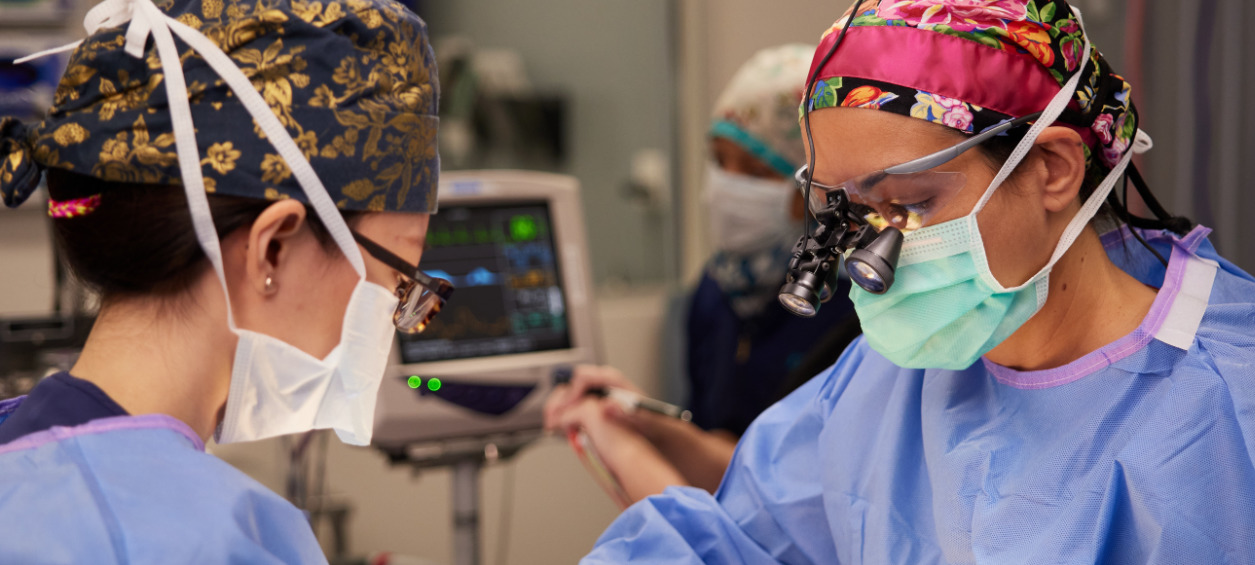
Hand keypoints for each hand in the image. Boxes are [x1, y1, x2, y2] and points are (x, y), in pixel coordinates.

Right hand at [544, 365, 684, 503]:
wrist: (656, 430)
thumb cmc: (651, 421)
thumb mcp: (643, 417)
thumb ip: (626, 412)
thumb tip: (607, 407)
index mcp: (612, 381)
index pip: (584, 378)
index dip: (572, 393)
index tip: (566, 410)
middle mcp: (601, 385)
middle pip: (571, 384)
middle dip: (559, 401)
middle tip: (552, 419)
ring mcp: (594, 395)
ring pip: (568, 395)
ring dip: (557, 409)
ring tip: (551, 425)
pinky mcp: (592, 407)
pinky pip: (571, 407)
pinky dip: (563, 417)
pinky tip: (559, 429)